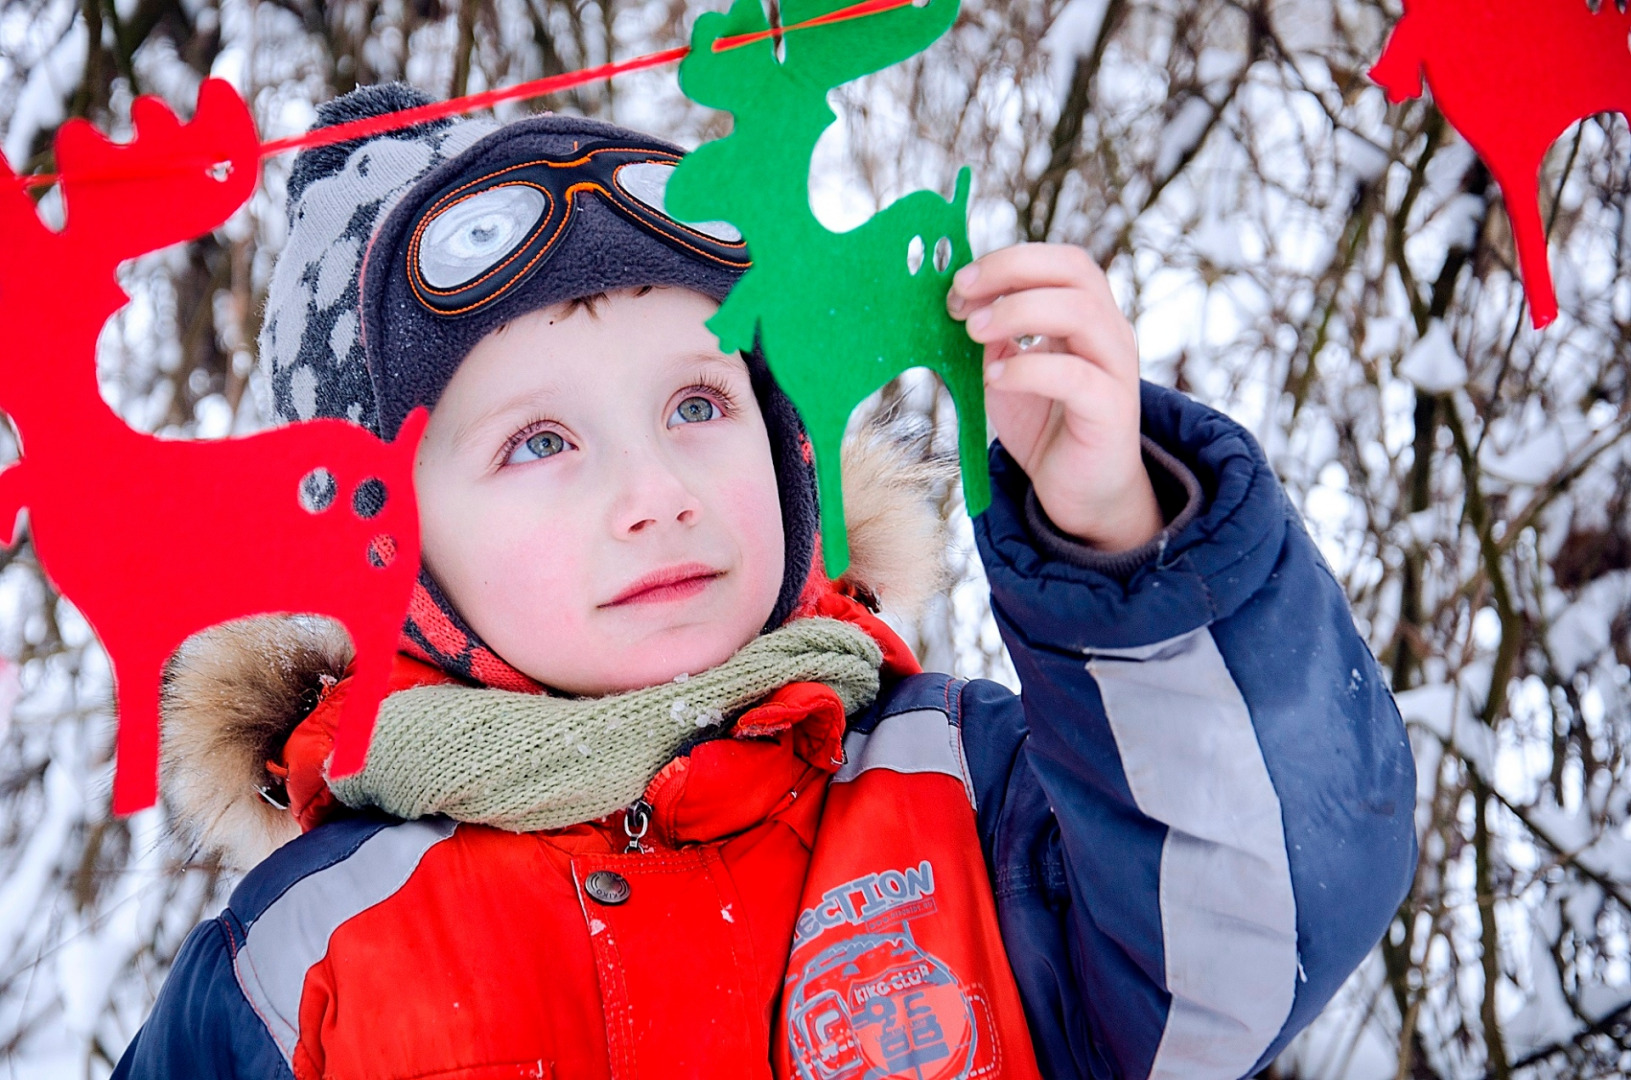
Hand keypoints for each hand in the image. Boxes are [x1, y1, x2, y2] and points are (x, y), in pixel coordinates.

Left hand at [948, 243, 1162, 552]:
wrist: (1080, 490)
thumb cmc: (1045, 425)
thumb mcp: (1007, 371)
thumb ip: (992, 337)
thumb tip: (959, 302)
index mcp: (1087, 314)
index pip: (1060, 260)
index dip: (1009, 260)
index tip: (960, 283)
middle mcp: (1109, 331)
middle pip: (1073, 271)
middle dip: (1010, 273)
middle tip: (960, 298)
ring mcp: (1115, 367)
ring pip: (1079, 311)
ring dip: (1017, 312)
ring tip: (973, 333)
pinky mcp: (1111, 409)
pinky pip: (1075, 375)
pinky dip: (1027, 369)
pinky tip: (994, 377)